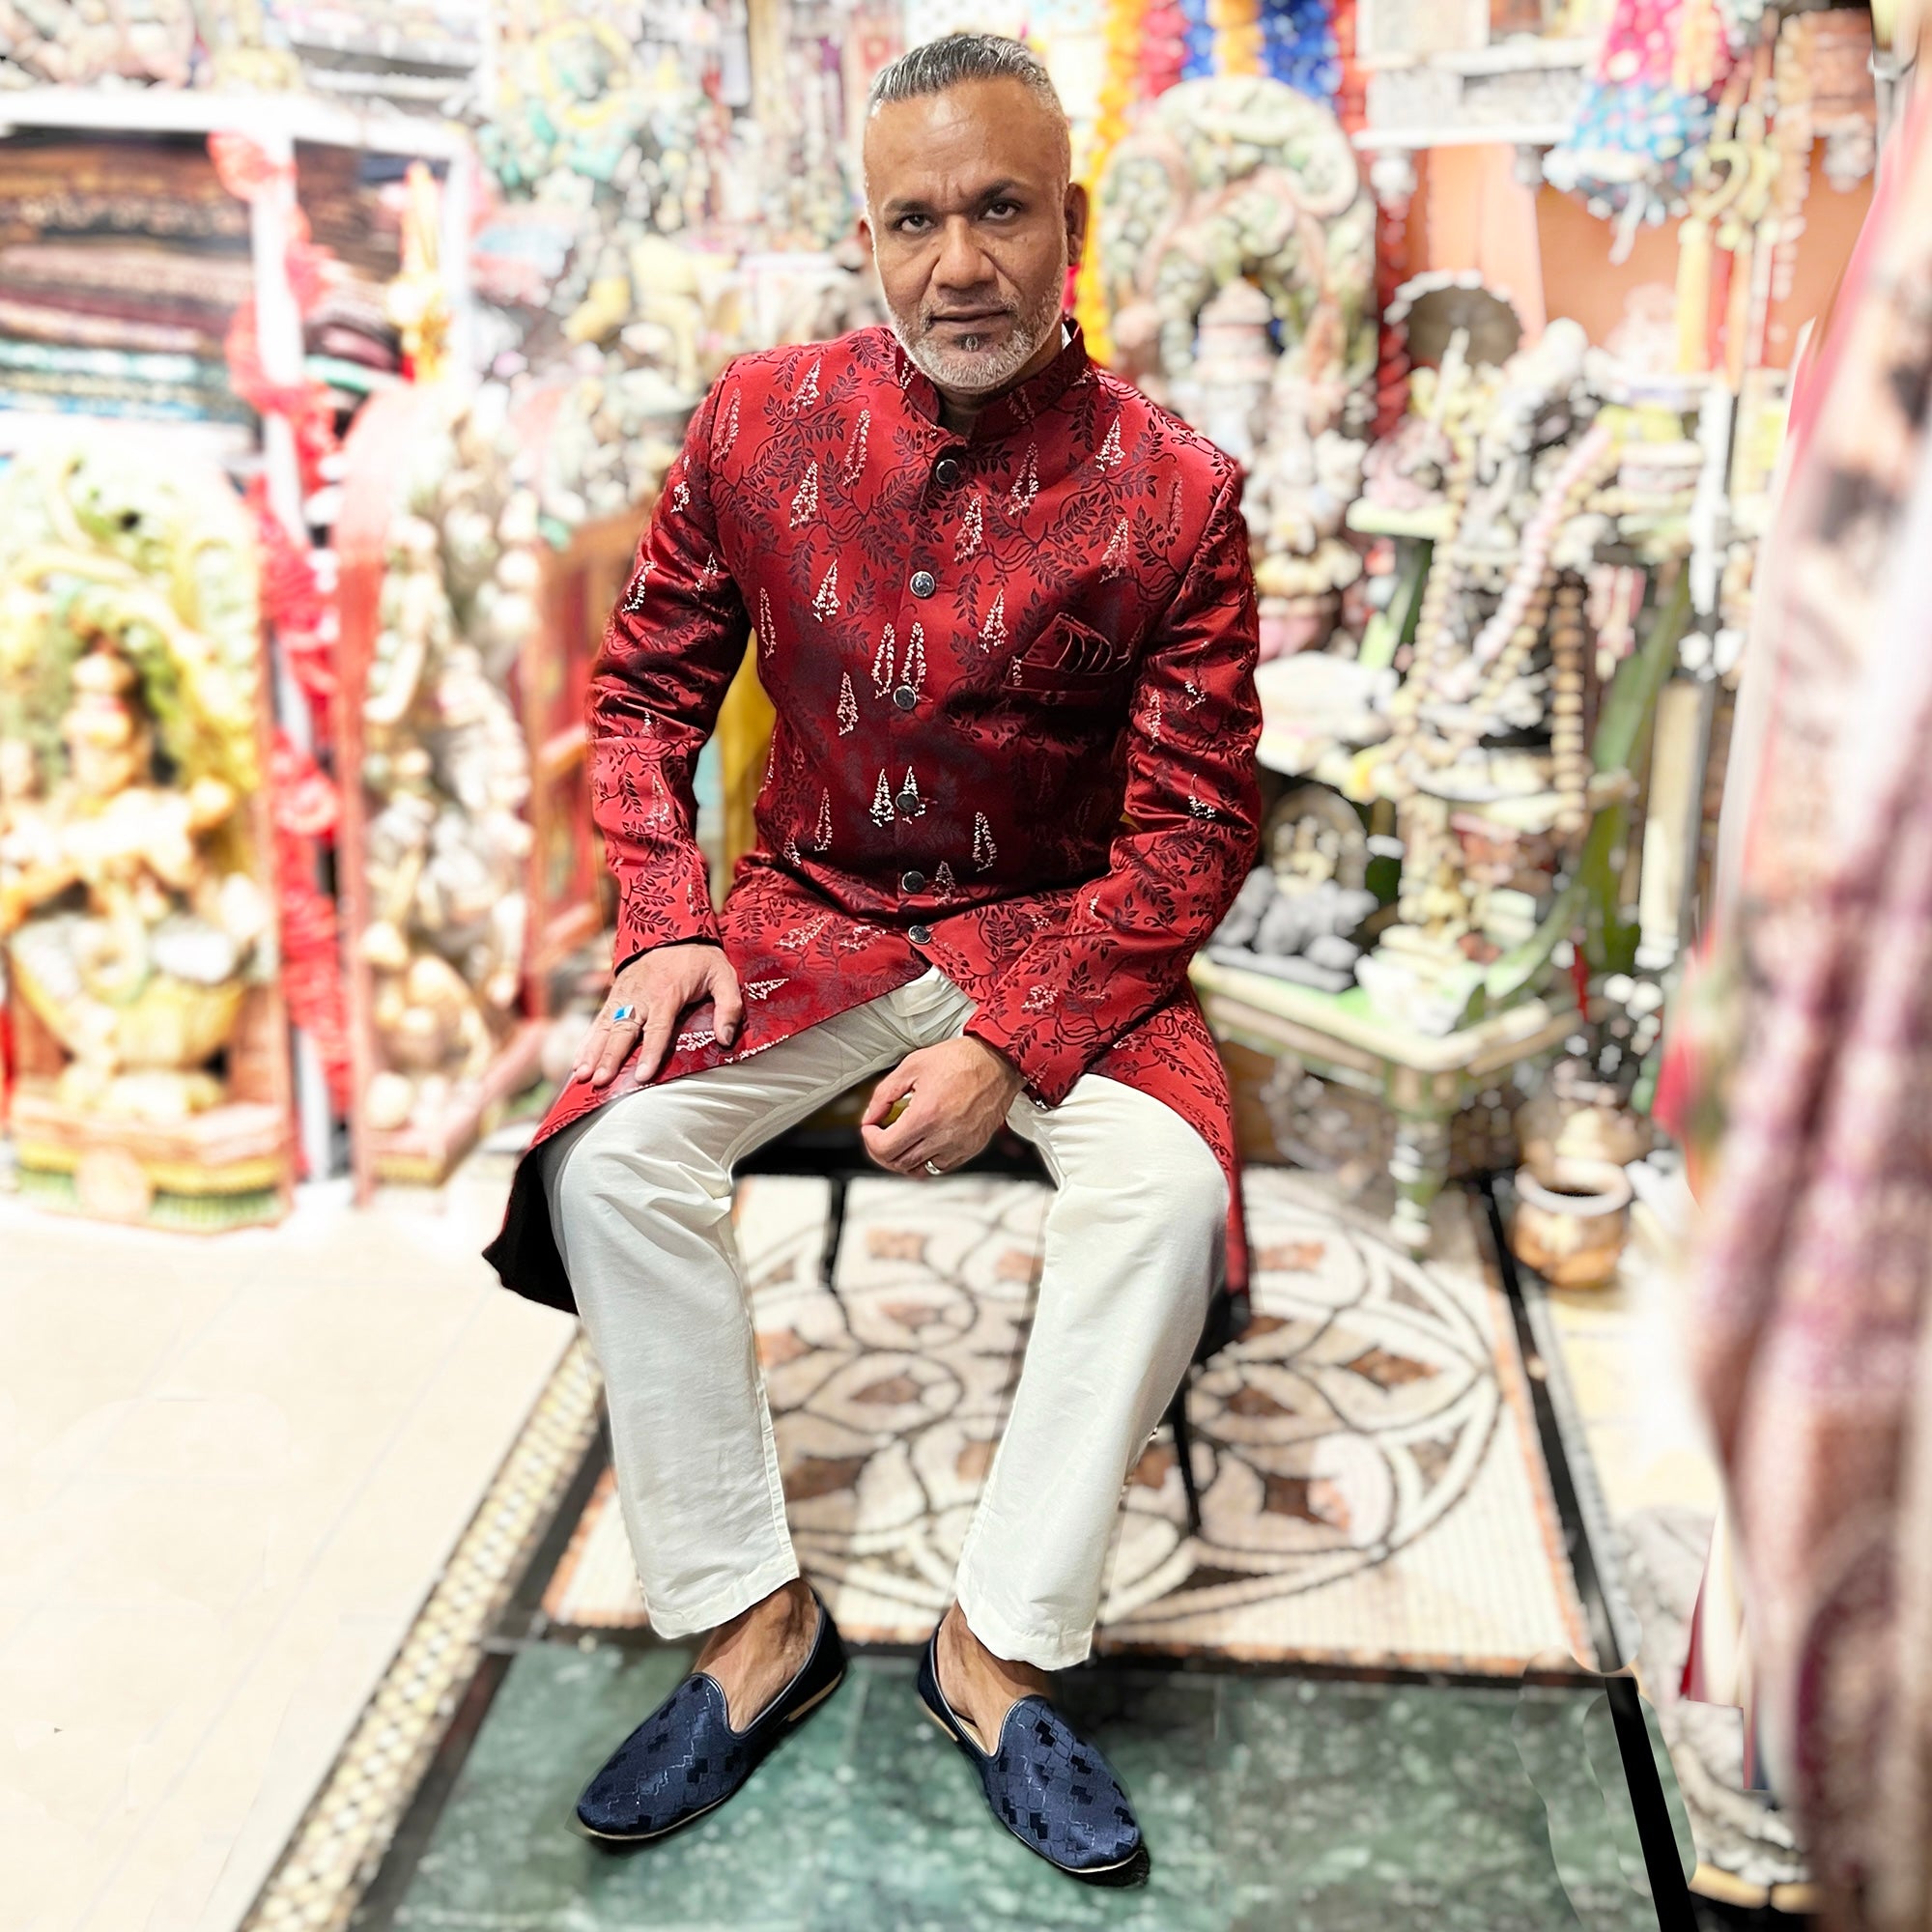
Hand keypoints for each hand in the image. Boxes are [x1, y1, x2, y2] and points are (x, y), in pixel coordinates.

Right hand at [571, 942, 742, 1088]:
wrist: (671, 926)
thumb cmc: (700, 957)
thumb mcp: (723, 975)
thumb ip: (728, 1006)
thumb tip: (726, 1038)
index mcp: (667, 994)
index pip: (657, 1029)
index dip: (649, 1053)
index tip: (641, 1076)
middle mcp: (640, 996)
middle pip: (624, 1031)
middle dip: (610, 1057)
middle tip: (601, 1080)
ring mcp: (624, 995)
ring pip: (605, 1027)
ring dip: (592, 1052)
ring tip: (581, 1075)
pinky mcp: (614, 995)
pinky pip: (598, 1020)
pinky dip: (587, 1041)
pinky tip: (577, 1062)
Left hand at [860, 1036, 1023, 1175]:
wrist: (997, 1062)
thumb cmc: (960, 1060)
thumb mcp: (911, 1066)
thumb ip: (884, 1094)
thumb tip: (871, 1116)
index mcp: (926, 1115)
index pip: (885, 1148)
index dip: (870, 1141)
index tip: (871, 1129)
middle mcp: (943, 1135)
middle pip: (899, 1163)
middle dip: (882, 1151)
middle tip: (881, 1136)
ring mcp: (960, 1145)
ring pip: (920, 1169)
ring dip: (904, 1158)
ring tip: (902, 1139)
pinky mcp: (972, 1148)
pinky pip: (942, 1166)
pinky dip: (927, 1159)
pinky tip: (924, 1141)